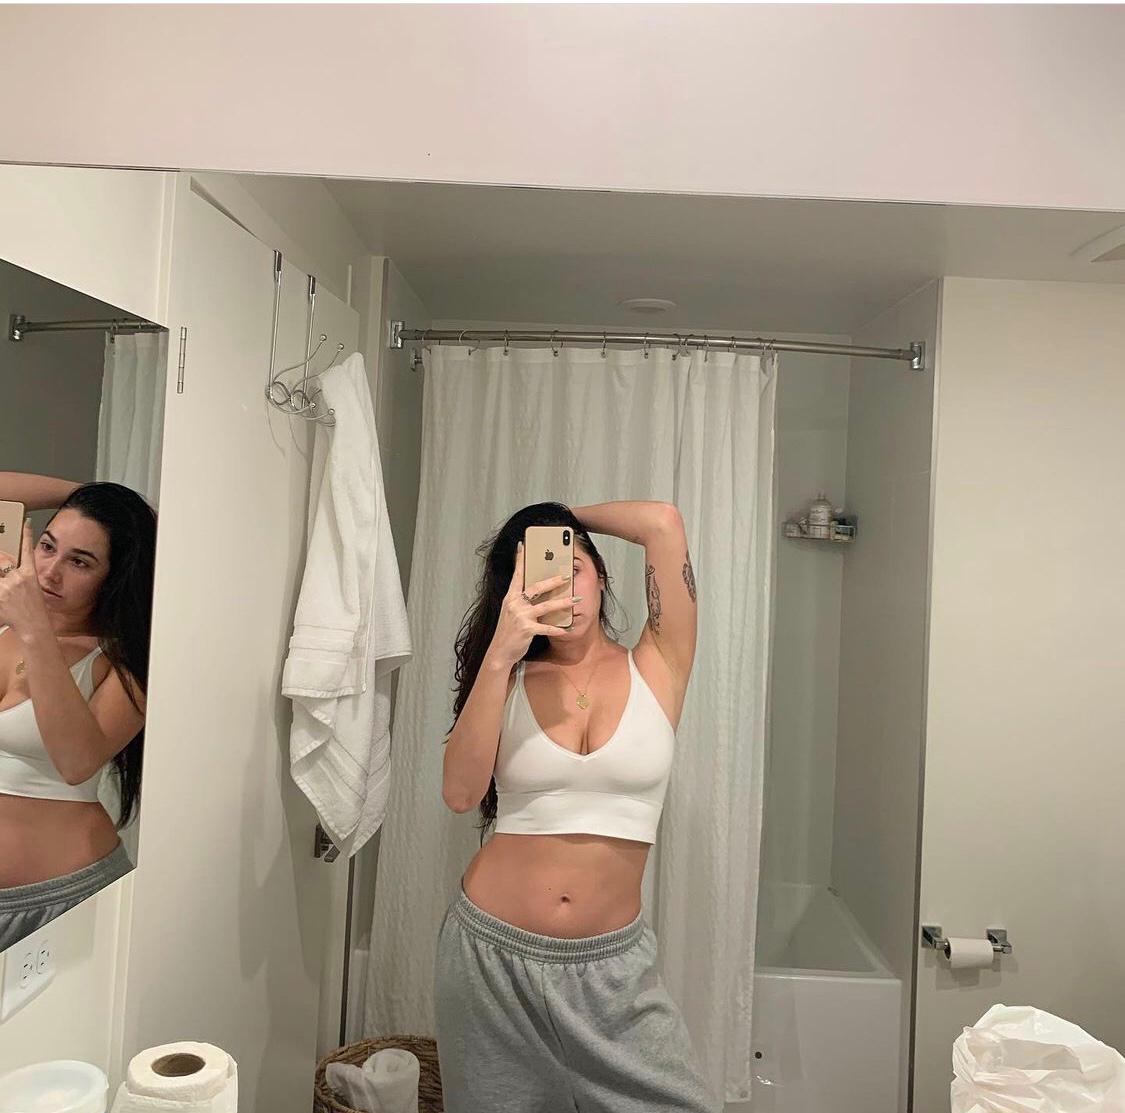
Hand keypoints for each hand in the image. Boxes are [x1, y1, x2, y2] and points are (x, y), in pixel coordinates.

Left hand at [0, 520, 49, 635]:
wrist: (35, 627)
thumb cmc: (34, 611)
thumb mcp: (33, 591)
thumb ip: (17, 579)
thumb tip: (6, 572)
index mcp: (30, 575)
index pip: (27, 550)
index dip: (27, 535)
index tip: (27, 523)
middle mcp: (18, 578)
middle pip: (2, 561)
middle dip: (1, 562)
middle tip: (4, 571)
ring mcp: (7, 586)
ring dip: (1, 580)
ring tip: (7, 589)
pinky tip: (3, 597)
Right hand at [487, 541, 578, 667]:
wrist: (499, 652)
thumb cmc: (508, 631)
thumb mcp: (511, 612)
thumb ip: (521, 600)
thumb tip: (535, 591)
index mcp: (510, 597)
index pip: (517, 575)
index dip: (520, 560)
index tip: (523, 545)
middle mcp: (514, 604)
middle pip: (536, 588)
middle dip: (553, 581)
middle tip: (567, 575)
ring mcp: (520, 617)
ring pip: (546, 606)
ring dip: (563, 603)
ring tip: (576, 600)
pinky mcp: (526, 630)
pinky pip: (546, 628)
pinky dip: (558, 629)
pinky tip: (567, 629)